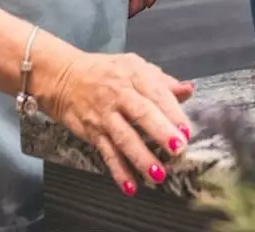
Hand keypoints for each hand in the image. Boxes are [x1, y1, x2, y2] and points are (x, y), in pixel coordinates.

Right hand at [46, 51, 195, 193]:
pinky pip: (107, 154)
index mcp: (135, 75)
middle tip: (178, 149)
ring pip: (124, 137)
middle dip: (161, 132)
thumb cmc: (107, 72)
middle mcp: (120, 95)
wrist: (65, 78)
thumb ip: (162, 81)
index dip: (172, 111)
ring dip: (141, 157)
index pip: (157, 92)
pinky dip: (118, 171)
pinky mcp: (93, 133)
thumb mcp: (135, 66)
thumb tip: (188, 90)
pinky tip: (130, 187)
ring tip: (159, 174)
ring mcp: (105, 115)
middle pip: (142, 113)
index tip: (186, 130)